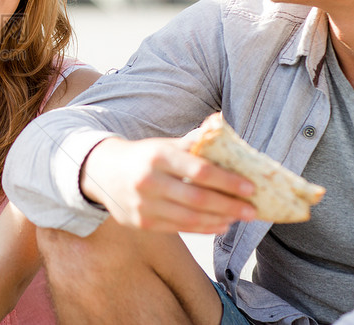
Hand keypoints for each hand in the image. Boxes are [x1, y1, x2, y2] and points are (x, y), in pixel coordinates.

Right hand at [81, 137, 256, 233]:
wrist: (101, 172)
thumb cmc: (142, 157)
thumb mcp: (163, 144)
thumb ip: (192, 141)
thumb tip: (220, 124)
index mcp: (157, 156)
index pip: (198, 170)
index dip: (226, 181)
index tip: (250, 187)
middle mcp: (148, 181)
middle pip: (197, 198)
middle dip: (229, 205)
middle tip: (252, 209)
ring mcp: (144, 204)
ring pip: (190, 217)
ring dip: (220, 219)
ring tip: (239, 217)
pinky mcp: (142, 222)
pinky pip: (180, 229)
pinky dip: (204, 228)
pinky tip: (220, 225)